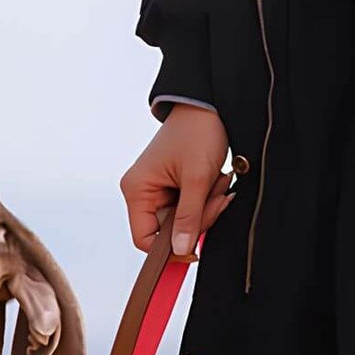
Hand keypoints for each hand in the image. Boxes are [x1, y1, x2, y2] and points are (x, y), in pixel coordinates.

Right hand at [120, 104, 232, 256]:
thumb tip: (181, 249)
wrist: (210, 104)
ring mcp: (159, 191)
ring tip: (217, 184)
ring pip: (183, 221)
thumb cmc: (197, 131)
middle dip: (197, 220)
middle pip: (168, 231)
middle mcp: (143, 192)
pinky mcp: (174, 188)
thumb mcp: (196, 178)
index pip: (144, 239)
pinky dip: (206, 201)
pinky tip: (215, 184)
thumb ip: (189, 217)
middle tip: (217, 199)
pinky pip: (190, 209)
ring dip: (206, 209)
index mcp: (137, 190)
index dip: (169, 248)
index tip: (194, 247)